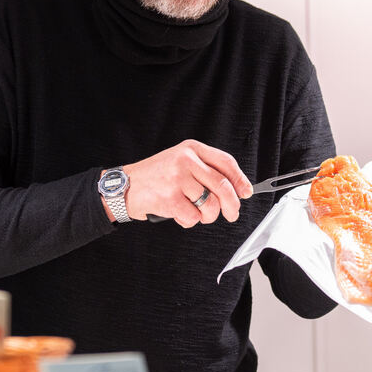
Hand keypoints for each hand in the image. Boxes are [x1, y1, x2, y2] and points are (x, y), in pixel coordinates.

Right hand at [122, 140, 253, 226]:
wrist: (124, 186)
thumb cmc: (154, 177)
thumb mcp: (179, 162)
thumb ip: (204, 171)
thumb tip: (236, 189)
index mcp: (191, 149)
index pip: (226, 162)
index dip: (240, 179)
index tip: (246, 192)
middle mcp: (186, 160)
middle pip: (223, 185)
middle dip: (232, 204)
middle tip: (232, 214)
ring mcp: (177, 178)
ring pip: (210, 204)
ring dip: (208, 216)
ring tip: (197, 214)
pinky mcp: (169, 198)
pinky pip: (193, 217)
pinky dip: (189, 221)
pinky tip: (180, 215)